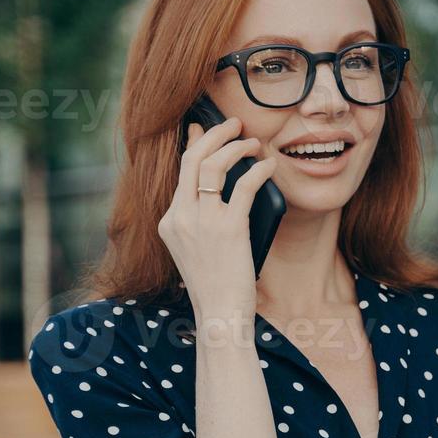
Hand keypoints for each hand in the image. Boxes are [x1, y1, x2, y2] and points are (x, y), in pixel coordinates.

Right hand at [156, 116, 277, 324]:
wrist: (220, 314)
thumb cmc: (216, 284)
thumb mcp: (196, 248)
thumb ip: (200, 219)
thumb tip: (221, 187)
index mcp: (169, 221)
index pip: (181, 171)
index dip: (195, 144)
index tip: (204, 128)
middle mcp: (180, 217)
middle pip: (193, 158)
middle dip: (215, 134)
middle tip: (234, 124)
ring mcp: (202, 222)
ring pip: (214, 165)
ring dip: (236, 147)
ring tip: (253, 142)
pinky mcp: (228, 228)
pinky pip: (245, 185)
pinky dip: (258, 170)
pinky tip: (268, 166)